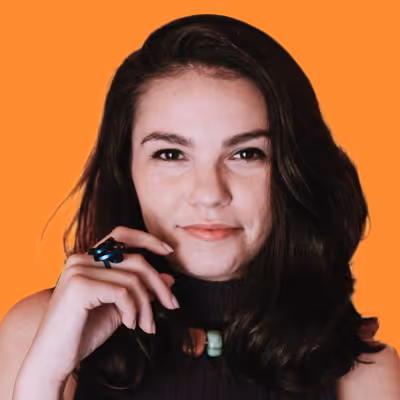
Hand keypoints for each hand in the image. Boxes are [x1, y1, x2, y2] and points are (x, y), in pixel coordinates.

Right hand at [17, 226, 178, 387]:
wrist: (53, 361)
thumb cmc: (84, 333)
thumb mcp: (120, 307)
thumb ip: (140, 289)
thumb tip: (169, 277)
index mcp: (87, 259)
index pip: (121, 235)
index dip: (147, 239)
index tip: (169, 251)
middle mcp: (80, 259)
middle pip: (135, 260)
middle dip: (159, 284)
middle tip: (173, 305)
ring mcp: (78, 270)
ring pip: (133, 279)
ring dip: (147, 306)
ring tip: (148, 326)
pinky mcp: (80, 286)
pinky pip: (123, 292)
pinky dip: (134, 310)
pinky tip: (131, 326)